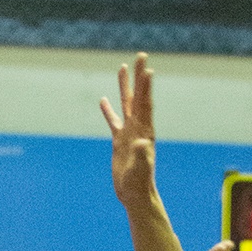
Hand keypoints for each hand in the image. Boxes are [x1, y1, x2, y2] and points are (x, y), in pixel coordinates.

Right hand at [101, 53, 156, 207]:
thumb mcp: (140, 169)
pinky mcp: (119, 141)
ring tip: (122, 68)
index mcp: (144, 131)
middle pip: (138, 96)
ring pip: (126, 104)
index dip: (146, 86)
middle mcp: (138, 128)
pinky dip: (108, 110)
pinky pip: (113, 121)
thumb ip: (142, 156)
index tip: (147, 68)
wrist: (135, 194)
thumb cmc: (139, 184)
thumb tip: (142, 143)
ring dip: (125, 87)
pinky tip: (103, 100)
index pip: (145, 104)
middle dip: (139, 77)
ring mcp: (128, 133)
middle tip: (141, 55)